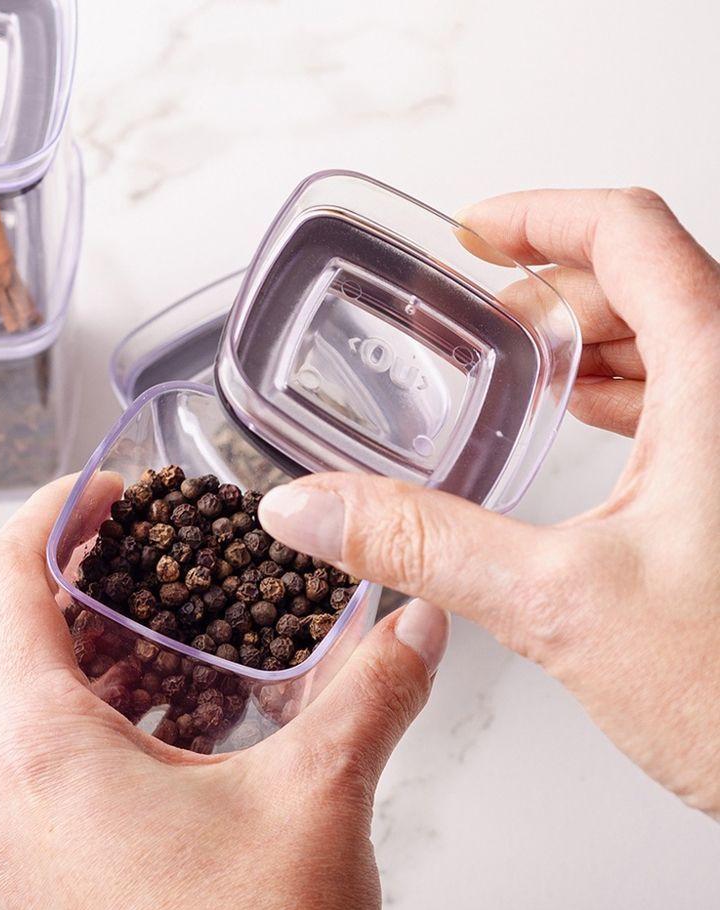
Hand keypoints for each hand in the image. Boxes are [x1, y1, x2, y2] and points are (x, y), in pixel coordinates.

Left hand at [0, 475, 448, 909]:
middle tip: (144, 556)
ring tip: (164, 635)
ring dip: (84, 660)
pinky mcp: (44, 892)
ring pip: (19, 713)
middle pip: (5, 645)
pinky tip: (171, 725)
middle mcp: (5, 808)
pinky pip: (40, 773)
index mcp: (42, 758)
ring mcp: (16, 858)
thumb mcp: (321, 799)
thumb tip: (416, 625)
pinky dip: (92, 726)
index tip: (108, 491)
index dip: (52, 517)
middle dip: (74, 585)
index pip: (4, 588)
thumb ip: (374, 691)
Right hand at [258, 188, 719, 817]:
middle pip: (652, 278)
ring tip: (518, 365)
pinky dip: (632, 392)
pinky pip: (697, 396)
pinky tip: (586, 424)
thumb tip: (315, 510)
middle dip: (552, 286)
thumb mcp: (559, 604)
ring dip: (593, 338)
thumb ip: (423, 546)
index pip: (630, 235)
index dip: (539, 216)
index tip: (472, 232)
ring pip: (678, 336)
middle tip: (477, 315)